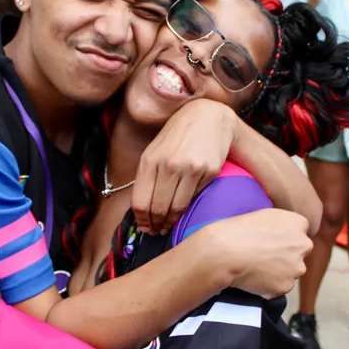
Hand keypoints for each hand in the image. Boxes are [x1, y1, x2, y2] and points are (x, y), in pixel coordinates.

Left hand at [131, 98, 237, 234]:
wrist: (207, 117)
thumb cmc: (177, 136)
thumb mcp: (155, 152)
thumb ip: (147, 177)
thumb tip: (143, 211)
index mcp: (150, 161)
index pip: (140, 202)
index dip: (142, 221)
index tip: (145, 228)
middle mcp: (168, 165)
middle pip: (157, 209)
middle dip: (156, 225)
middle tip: (158, 231)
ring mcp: (189, 169)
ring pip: (177, 208)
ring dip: (171, 222)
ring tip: (169, 225)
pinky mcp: (208, 172)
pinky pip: (195, 198)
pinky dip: (188, 207)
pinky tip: (185, 208)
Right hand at [213, 209, 312, 298]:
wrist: (223, 252)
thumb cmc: (238, 231)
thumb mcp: (265, 215)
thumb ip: (282, 224)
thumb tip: (285, 233)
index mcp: (299, 224)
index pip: (299, 234)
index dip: (284, 240)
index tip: (270, 243)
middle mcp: (303, 245)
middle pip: (298, 254)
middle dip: (286, 257)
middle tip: (263, 257)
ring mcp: (296, 268)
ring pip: (290, 272)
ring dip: (278, 273)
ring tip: (256, 268)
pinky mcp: (285, 286)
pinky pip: (278, 288)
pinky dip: (268, 286)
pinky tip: (253, 278)